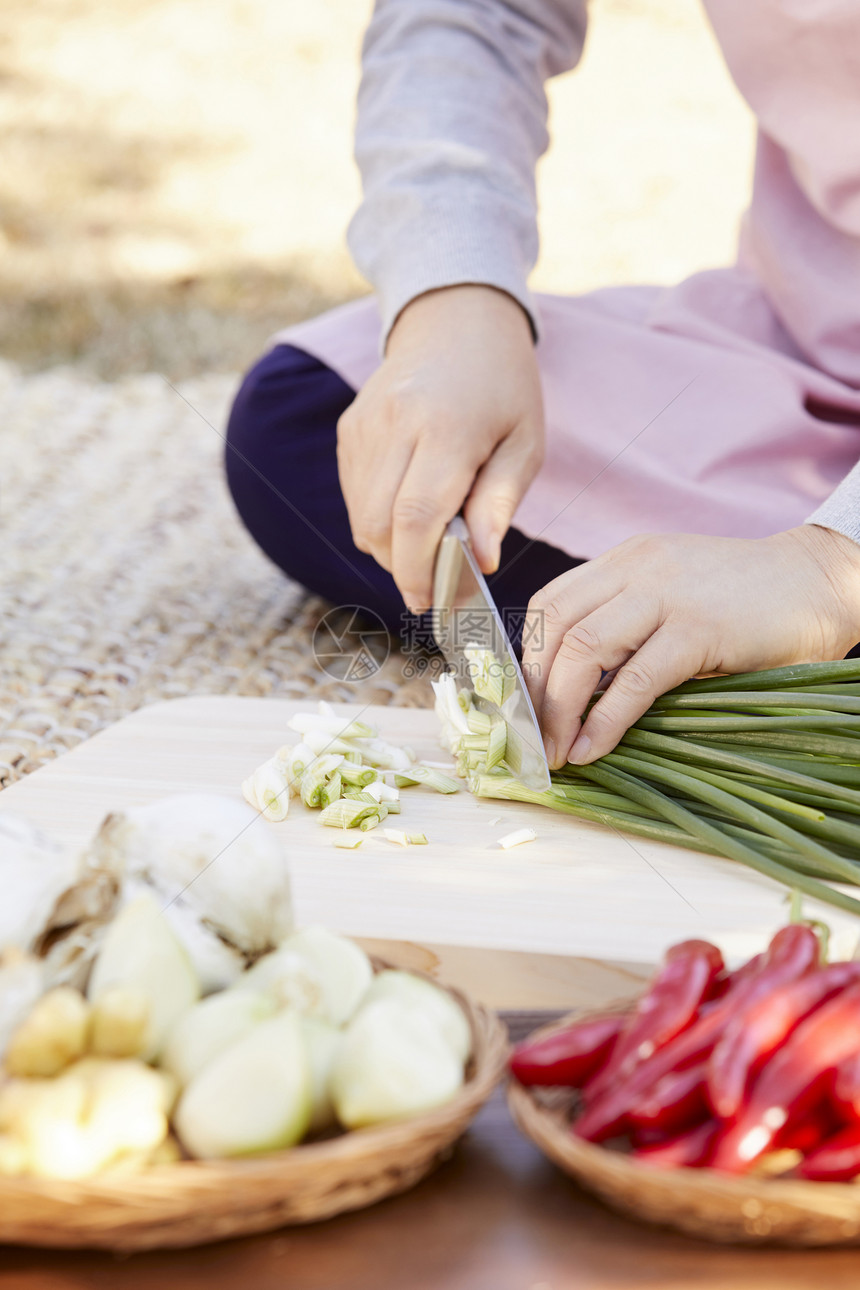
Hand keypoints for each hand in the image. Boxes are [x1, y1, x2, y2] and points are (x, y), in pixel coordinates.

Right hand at [336, 285, 543, 612]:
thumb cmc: (502, 388)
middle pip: (378, 524)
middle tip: (434, 579)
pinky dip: (378, 518)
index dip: (418, 569)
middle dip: (402, 566)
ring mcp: (364, 425)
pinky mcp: (349, 429)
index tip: (429, 601)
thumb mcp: (524, 443)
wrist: (456, 321)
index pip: (416, 516)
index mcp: (445, 428)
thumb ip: (499, 502)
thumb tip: (483, 561)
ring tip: (428, 540)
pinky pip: (354, 495)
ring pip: (360, 516)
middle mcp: (395, 424)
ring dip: (389, 545)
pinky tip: (410, 505)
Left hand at [523, 525, 859, 768]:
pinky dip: (605, 720)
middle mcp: (635, 568)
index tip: (521, 705)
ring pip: (583, 650)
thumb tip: (574, 691)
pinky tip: (593, 748)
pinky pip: (635, 678)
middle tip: (532, 739)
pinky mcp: (700, 628)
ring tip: (557, 750)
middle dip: (533, 691)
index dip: (526, 659)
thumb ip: (626, 623)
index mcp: (623, 560)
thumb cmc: (748, 601)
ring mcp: (667, 595)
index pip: (548, 604)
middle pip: (553, 628)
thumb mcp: (671, 594)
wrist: (821, 580)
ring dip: (559, 709)